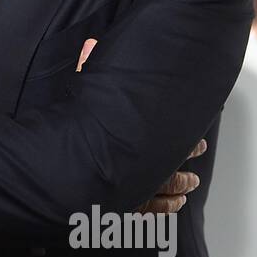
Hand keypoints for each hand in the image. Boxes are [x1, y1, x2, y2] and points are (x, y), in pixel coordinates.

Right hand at [75, 38, 203, 213]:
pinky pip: (150, 212)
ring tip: (191, 184)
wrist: (56, 181)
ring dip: (181, 187)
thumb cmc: (67, 139)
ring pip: (166, 191)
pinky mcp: (122, 210)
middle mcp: (140, 168)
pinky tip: (175, 206)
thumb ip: (85, 71)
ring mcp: (133, 192)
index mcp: (134, 141)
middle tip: (199, 157)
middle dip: (187, 161)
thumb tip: (90, 43)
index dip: (189, 142)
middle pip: (173, 166)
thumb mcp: (76, 99)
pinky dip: (165, 209)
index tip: (199, 143)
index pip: (171, 139)